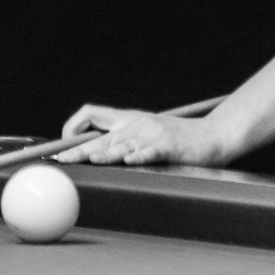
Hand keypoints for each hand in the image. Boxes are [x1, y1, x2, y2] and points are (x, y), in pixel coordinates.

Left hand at [55, 104, 234, 167]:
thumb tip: (93, 152)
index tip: (63, 143)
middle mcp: (137, 124)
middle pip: (102, 137)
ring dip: (106, 154)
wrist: (213, 136)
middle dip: (80, 149)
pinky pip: (151, 151)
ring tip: (91, 160)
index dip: (74, 125)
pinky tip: (131, 160)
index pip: (93, 113)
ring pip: (123, 145)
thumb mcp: (146, 131)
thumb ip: (123, 139)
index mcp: (128, 119)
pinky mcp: (169, 146)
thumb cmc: (177, 138)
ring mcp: (153, 134)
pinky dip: (140, 156)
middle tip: (62, 159)